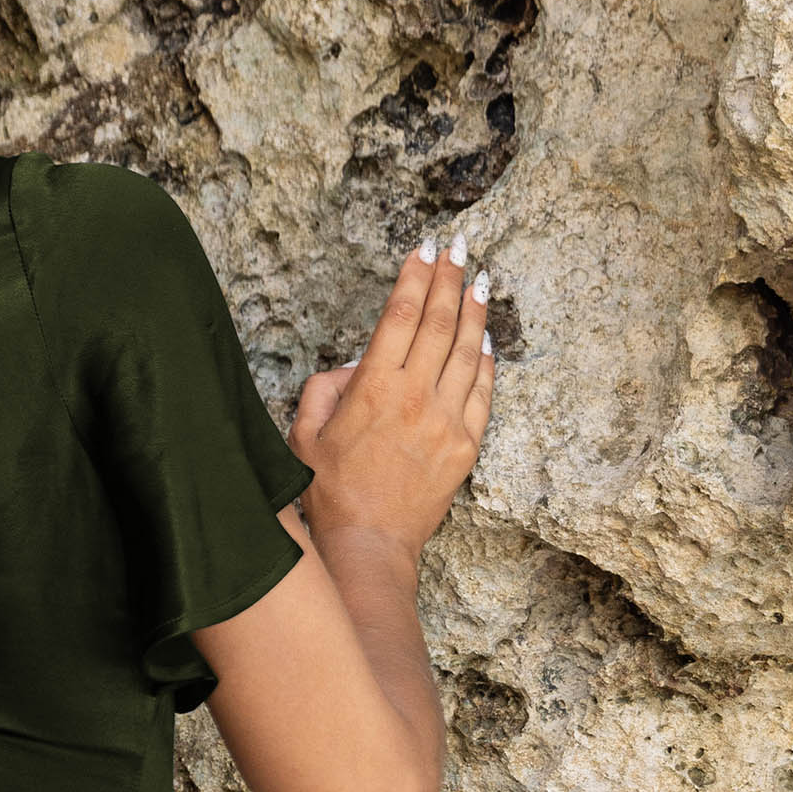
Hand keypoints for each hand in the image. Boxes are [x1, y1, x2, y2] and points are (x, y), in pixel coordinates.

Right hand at [293, 238, 493, 554]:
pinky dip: (487, 360)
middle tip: (459, 248)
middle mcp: (415, 396)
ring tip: (479, 280)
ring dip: (475, 310)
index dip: (416, 275)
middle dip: (450, 278)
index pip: (401, 314)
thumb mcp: (305, 433)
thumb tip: (355, 365)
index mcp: (374, 387)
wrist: (368, 543)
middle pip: (440, 322)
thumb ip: (325, 388)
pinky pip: (483, 391)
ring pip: (469, 350)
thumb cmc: (329, 491)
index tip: (425, 248)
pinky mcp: (466, 445)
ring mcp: (446, 420)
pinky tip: (487, 339)